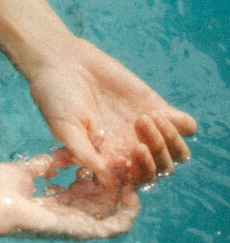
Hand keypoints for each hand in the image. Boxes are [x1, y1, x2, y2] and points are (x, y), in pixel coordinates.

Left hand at [0, 150, 139, 240]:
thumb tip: (65, 154)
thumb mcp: (24, 170)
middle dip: (115, 180)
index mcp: (51, 203)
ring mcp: (73, 225)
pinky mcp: (78, 230)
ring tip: (132, 173)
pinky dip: (128, 212)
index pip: (84, 190)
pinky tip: (131, 191)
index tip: (103, 154)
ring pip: (113, 214)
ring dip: (127, 194)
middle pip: (101, 201)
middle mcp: (65, 216)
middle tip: (123, 161)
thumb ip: (46, 164)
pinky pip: (114, 228)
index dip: (97, 172)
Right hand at [26, 36, 194, 184]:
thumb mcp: (64, 127)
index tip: (123, 159)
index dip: (136, 176)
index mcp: (108, 159)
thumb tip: (108, 180)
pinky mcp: (156, 106)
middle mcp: (130, 147)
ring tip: (145, 119)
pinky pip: (186, 126)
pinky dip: (181, 126)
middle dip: (154, 161)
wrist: (63, 61)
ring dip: (168, 143)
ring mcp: (146, 129)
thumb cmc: (55, 96)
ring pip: (177, 153)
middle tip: (137, 142)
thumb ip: (84, 153)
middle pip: (160, 171)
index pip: (135, 181)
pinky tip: (158, 113)